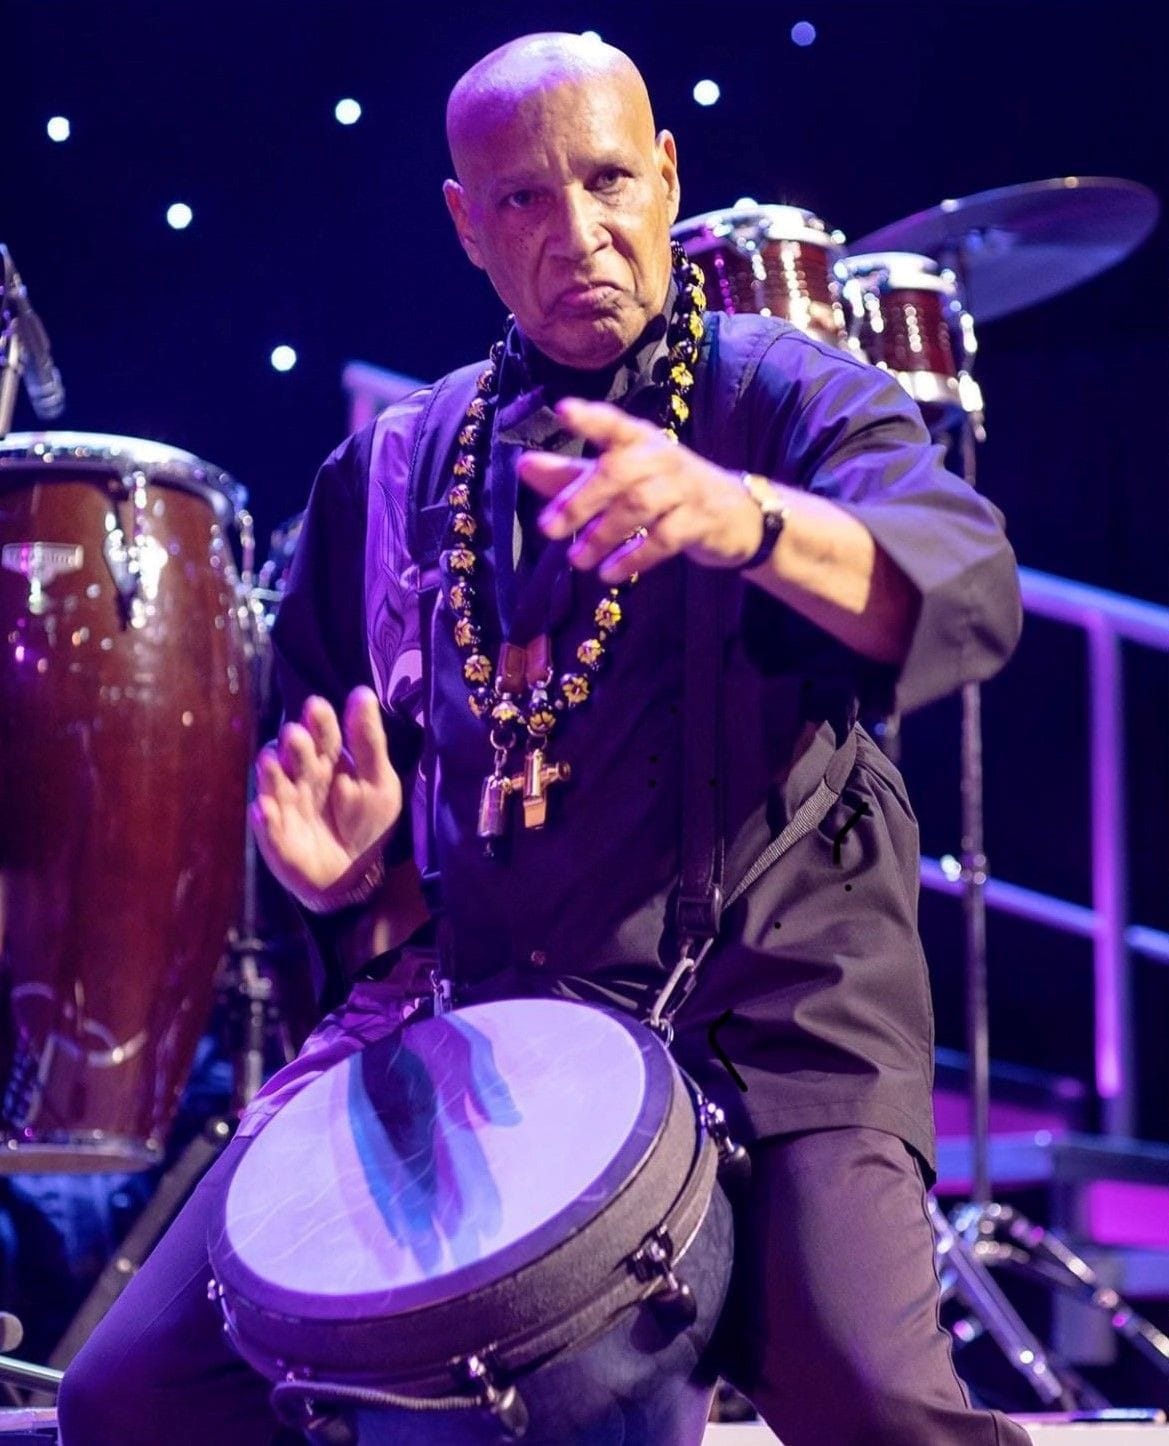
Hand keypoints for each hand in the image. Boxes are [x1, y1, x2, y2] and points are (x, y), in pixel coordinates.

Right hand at [251, 686, 402, 909]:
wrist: (354, 875)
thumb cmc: (366, 823)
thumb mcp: (378, 782)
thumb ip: (368, 741)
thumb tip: (363, 692)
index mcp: (329, 760)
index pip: (323, 734)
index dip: (319, 721)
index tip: (317, 706)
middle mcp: (302, 777)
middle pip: (295, 754)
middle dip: (294, 744)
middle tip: (296, 735)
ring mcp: (285, 804)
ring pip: (273, 783)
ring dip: (271, 773)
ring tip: (272, 762)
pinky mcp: (275, 835)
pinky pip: (266, 825)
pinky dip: (264, 819)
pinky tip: (264, 811)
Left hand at [516, 396, 765, 581]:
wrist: (737, 516)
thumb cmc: (668, 491)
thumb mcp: (622, 478)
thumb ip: (572, 474)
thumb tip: (523, 466)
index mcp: (640, 440)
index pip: (614, 423)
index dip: (590, 417)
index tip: (562, 410)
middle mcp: (662, 457)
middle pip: (618, 471)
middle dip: (580, 500)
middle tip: (547, 528)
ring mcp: (684, 488)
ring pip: (638, 506)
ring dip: (602, 534)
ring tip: (577, 559)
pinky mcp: (700, 521)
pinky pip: (663, 539)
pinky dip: (634, 557)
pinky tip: (610, 573)